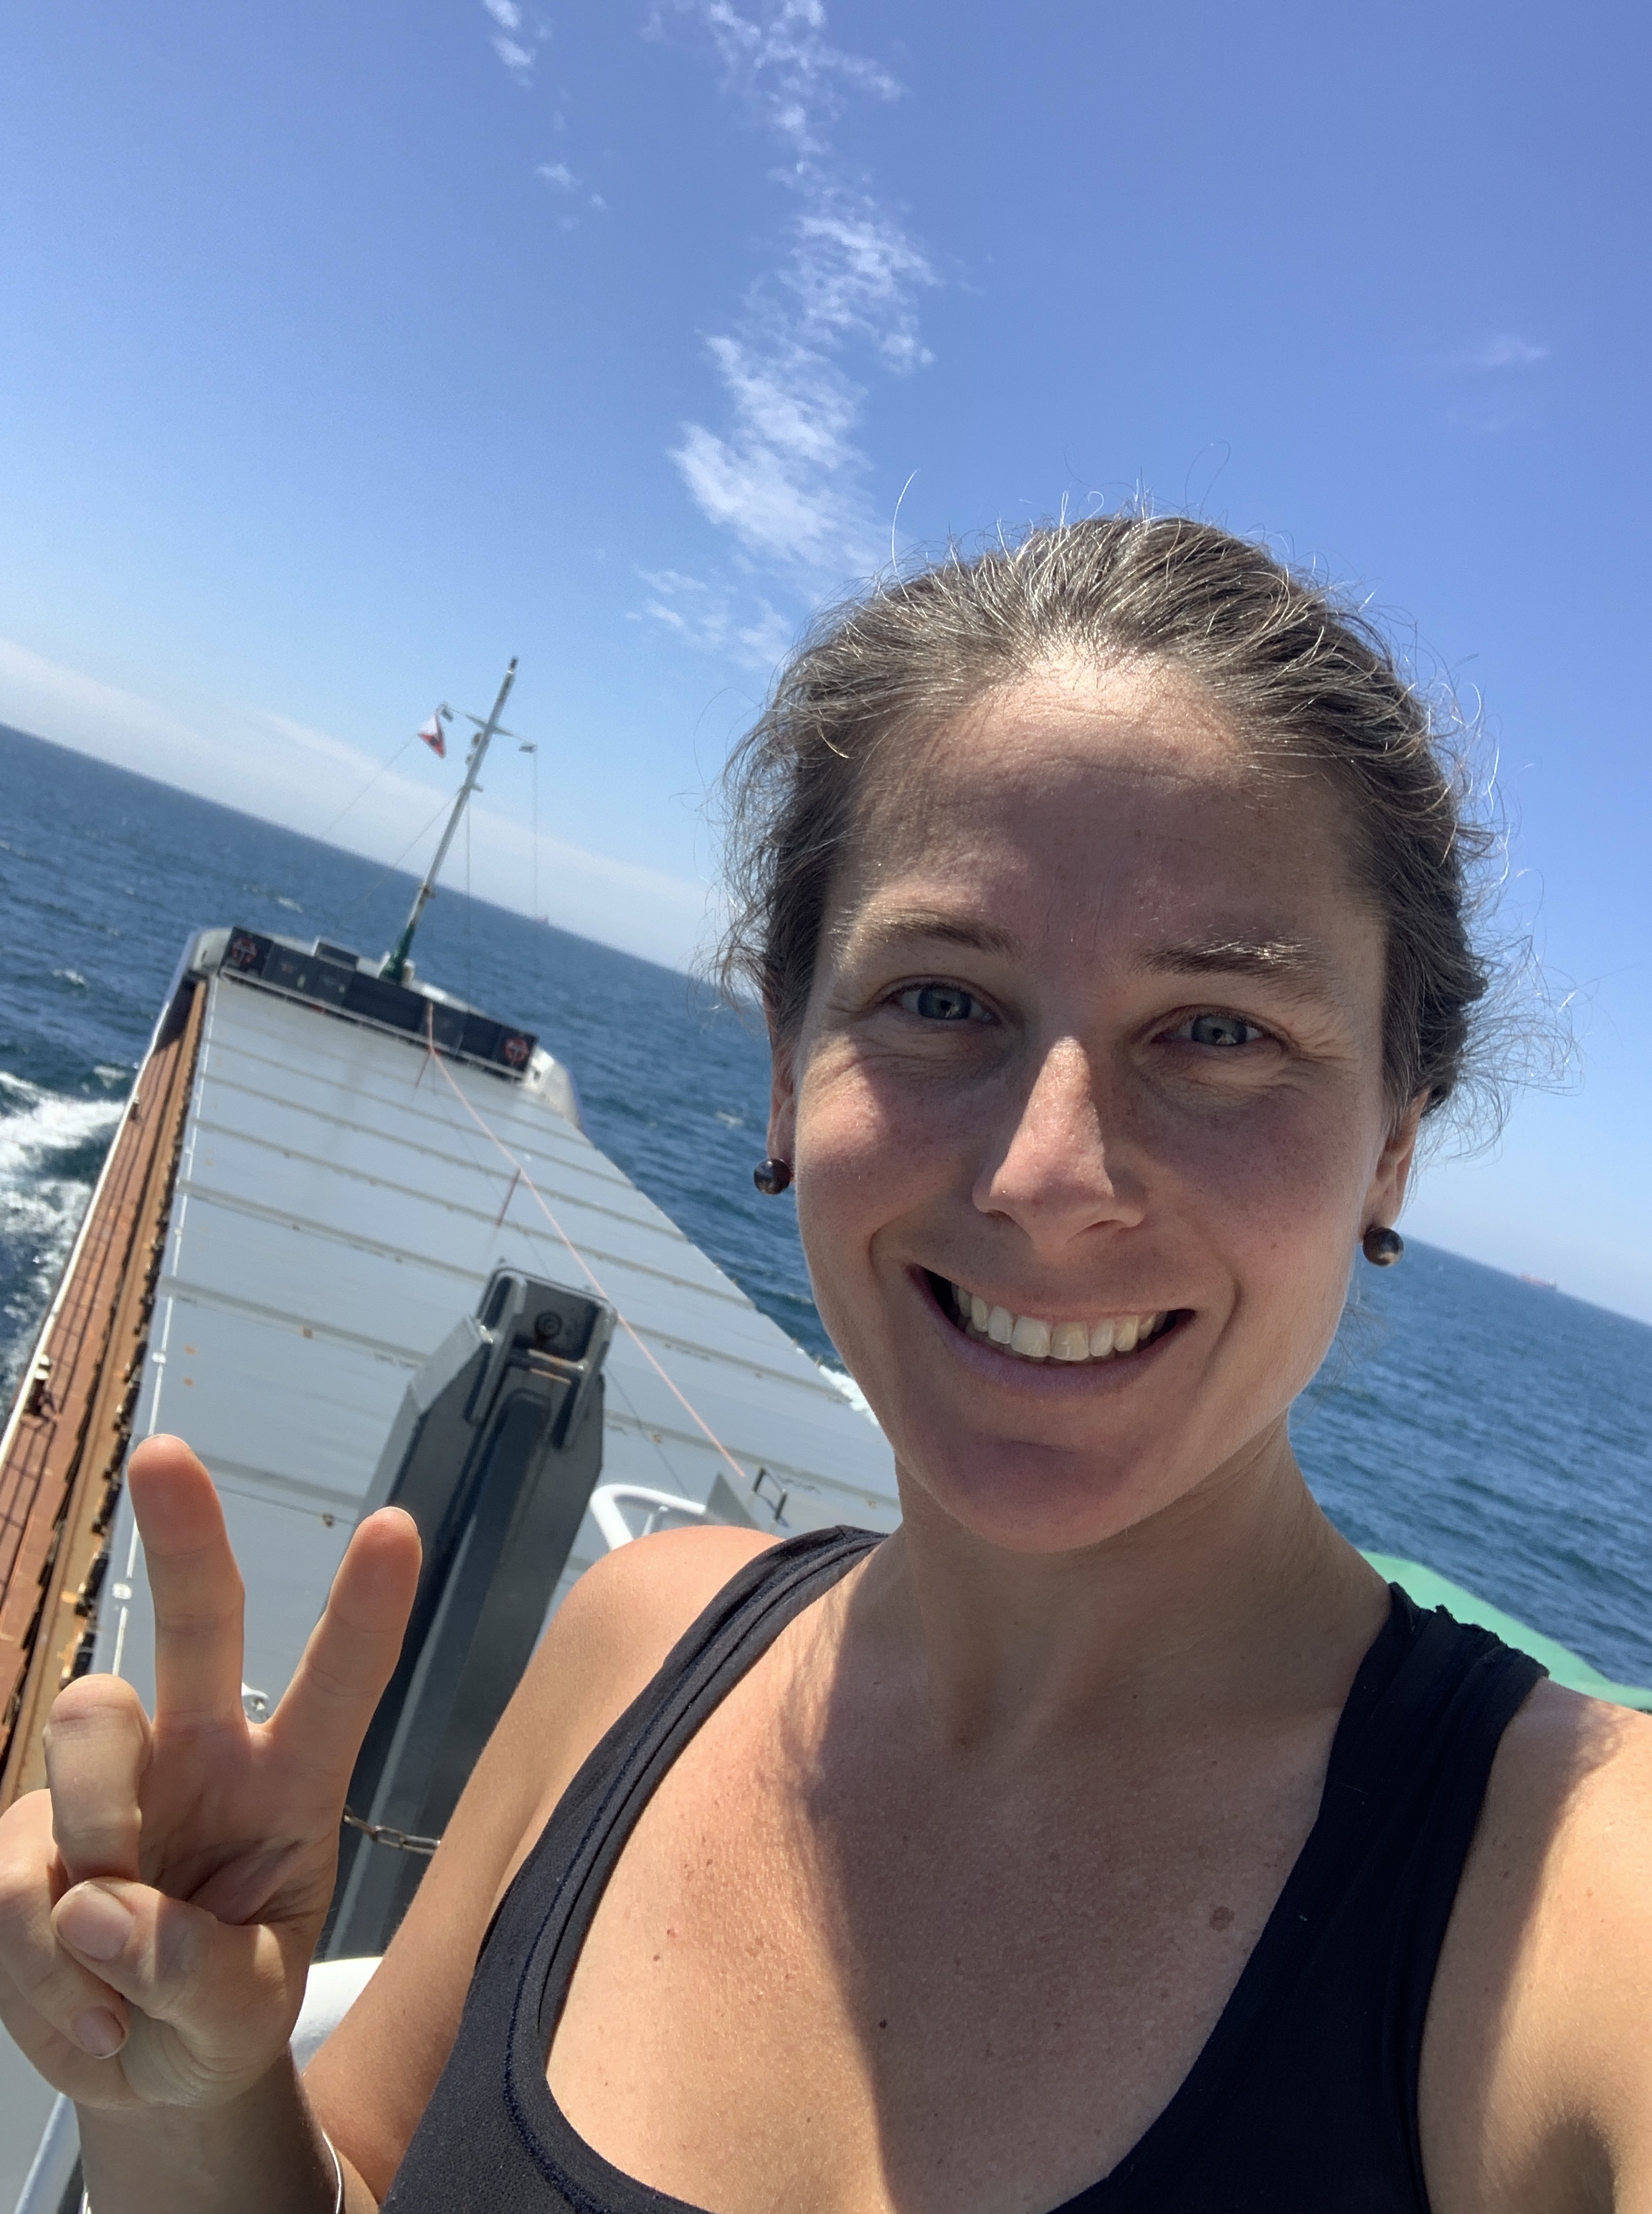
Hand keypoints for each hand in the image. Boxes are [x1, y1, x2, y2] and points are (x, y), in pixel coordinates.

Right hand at [0, 1434, 419, 2112]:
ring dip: (97, 1848)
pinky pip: (16, 1875)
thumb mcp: (239, 2020)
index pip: (337, 1684)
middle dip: (185, 1535)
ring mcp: (108, 1784)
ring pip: (88, 1736)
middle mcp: (201, 1754)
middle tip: (166, 1457)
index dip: (365, 1609)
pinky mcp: (25, 1837)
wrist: (142, 2077)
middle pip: (197, 1625)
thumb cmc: (216, 2017)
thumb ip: (193, 1974)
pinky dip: (38, 1968)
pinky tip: (80, 2016)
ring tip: (117, 1977)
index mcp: (290, 1782)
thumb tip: (102, 1910)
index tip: (395, 1525)